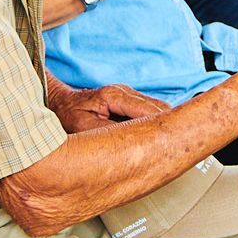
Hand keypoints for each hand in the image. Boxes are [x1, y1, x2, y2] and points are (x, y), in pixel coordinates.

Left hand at [48, 82, 169, 133]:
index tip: (175, 139)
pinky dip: (156, 124)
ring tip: (171, 144)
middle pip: (159, 108)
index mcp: (115, 96)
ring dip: (163, 125)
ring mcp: (128, 94)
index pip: (149, 110)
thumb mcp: (84, 127)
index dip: (163, 125)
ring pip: (158, 109)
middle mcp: (125, 91)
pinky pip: (149, 111)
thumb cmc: (68, 115)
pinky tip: (157, 139)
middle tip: (179, 145)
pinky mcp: (128, 101)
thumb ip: (108, 132)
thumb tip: (131, 141)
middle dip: (169, 125)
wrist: (59, 103)